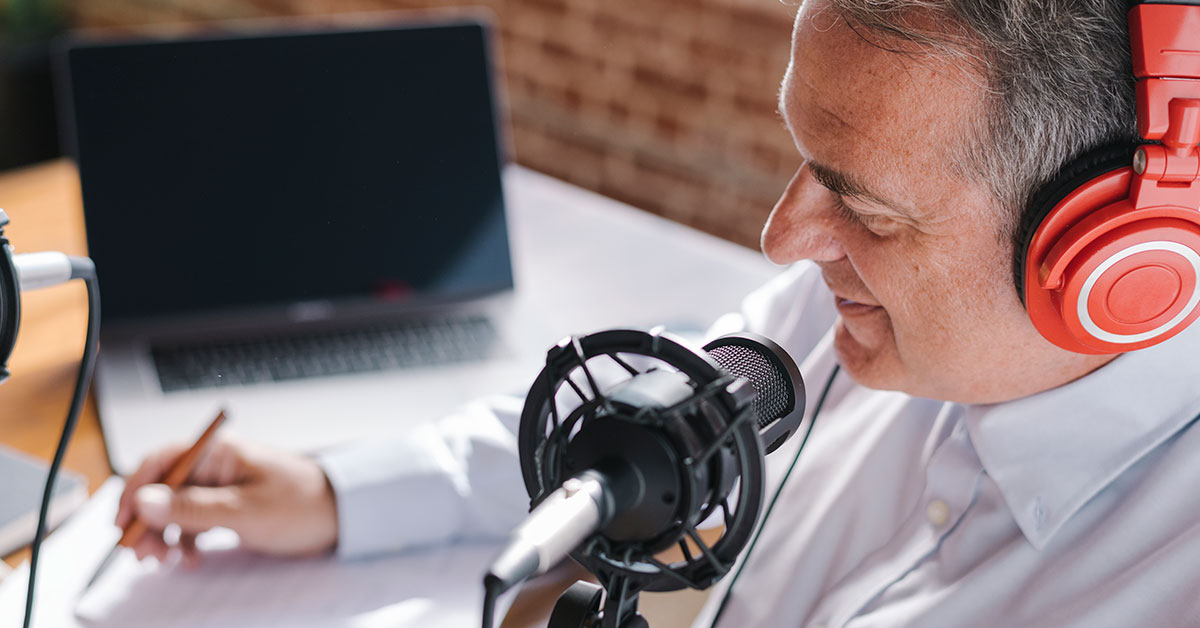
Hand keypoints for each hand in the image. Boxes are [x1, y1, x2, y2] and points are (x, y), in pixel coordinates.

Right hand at [115, 436, 337, 565]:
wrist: (341, 517)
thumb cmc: (303, 504)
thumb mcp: (245, 511)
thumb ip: (193, 508)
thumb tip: (144, 501)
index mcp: (218, 451)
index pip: (160, 462)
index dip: (134, 490)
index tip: (123, 523)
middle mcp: (215, 464)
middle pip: (162, 488)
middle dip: (147, 521)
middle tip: (142, 552)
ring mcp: (220, 486)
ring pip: (174, 508)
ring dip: (163, 535)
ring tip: (165, 561)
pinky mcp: (228, 506)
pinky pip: (193, 521)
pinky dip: (185, 541)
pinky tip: (190, 560)